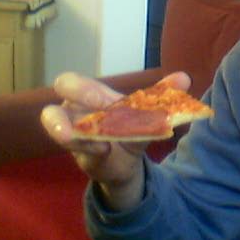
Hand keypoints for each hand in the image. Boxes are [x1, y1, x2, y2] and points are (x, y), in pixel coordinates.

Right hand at [40, 71, 191, 209]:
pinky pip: (77, 149)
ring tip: (100, 141)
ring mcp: (71, 134)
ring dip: (74, 132)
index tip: (106, 100)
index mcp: (88, 96)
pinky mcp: (78, 154)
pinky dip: (90, 148)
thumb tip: (183, 77)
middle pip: (55, 101)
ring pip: (57, 127)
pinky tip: (105, 150)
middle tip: (98, 106)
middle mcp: (74, 112)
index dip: (84, 90)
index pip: (72, 84)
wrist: (128, 162)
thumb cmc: (130, 128)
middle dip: (75, 102)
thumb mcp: (148, 113)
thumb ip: (162, 95)